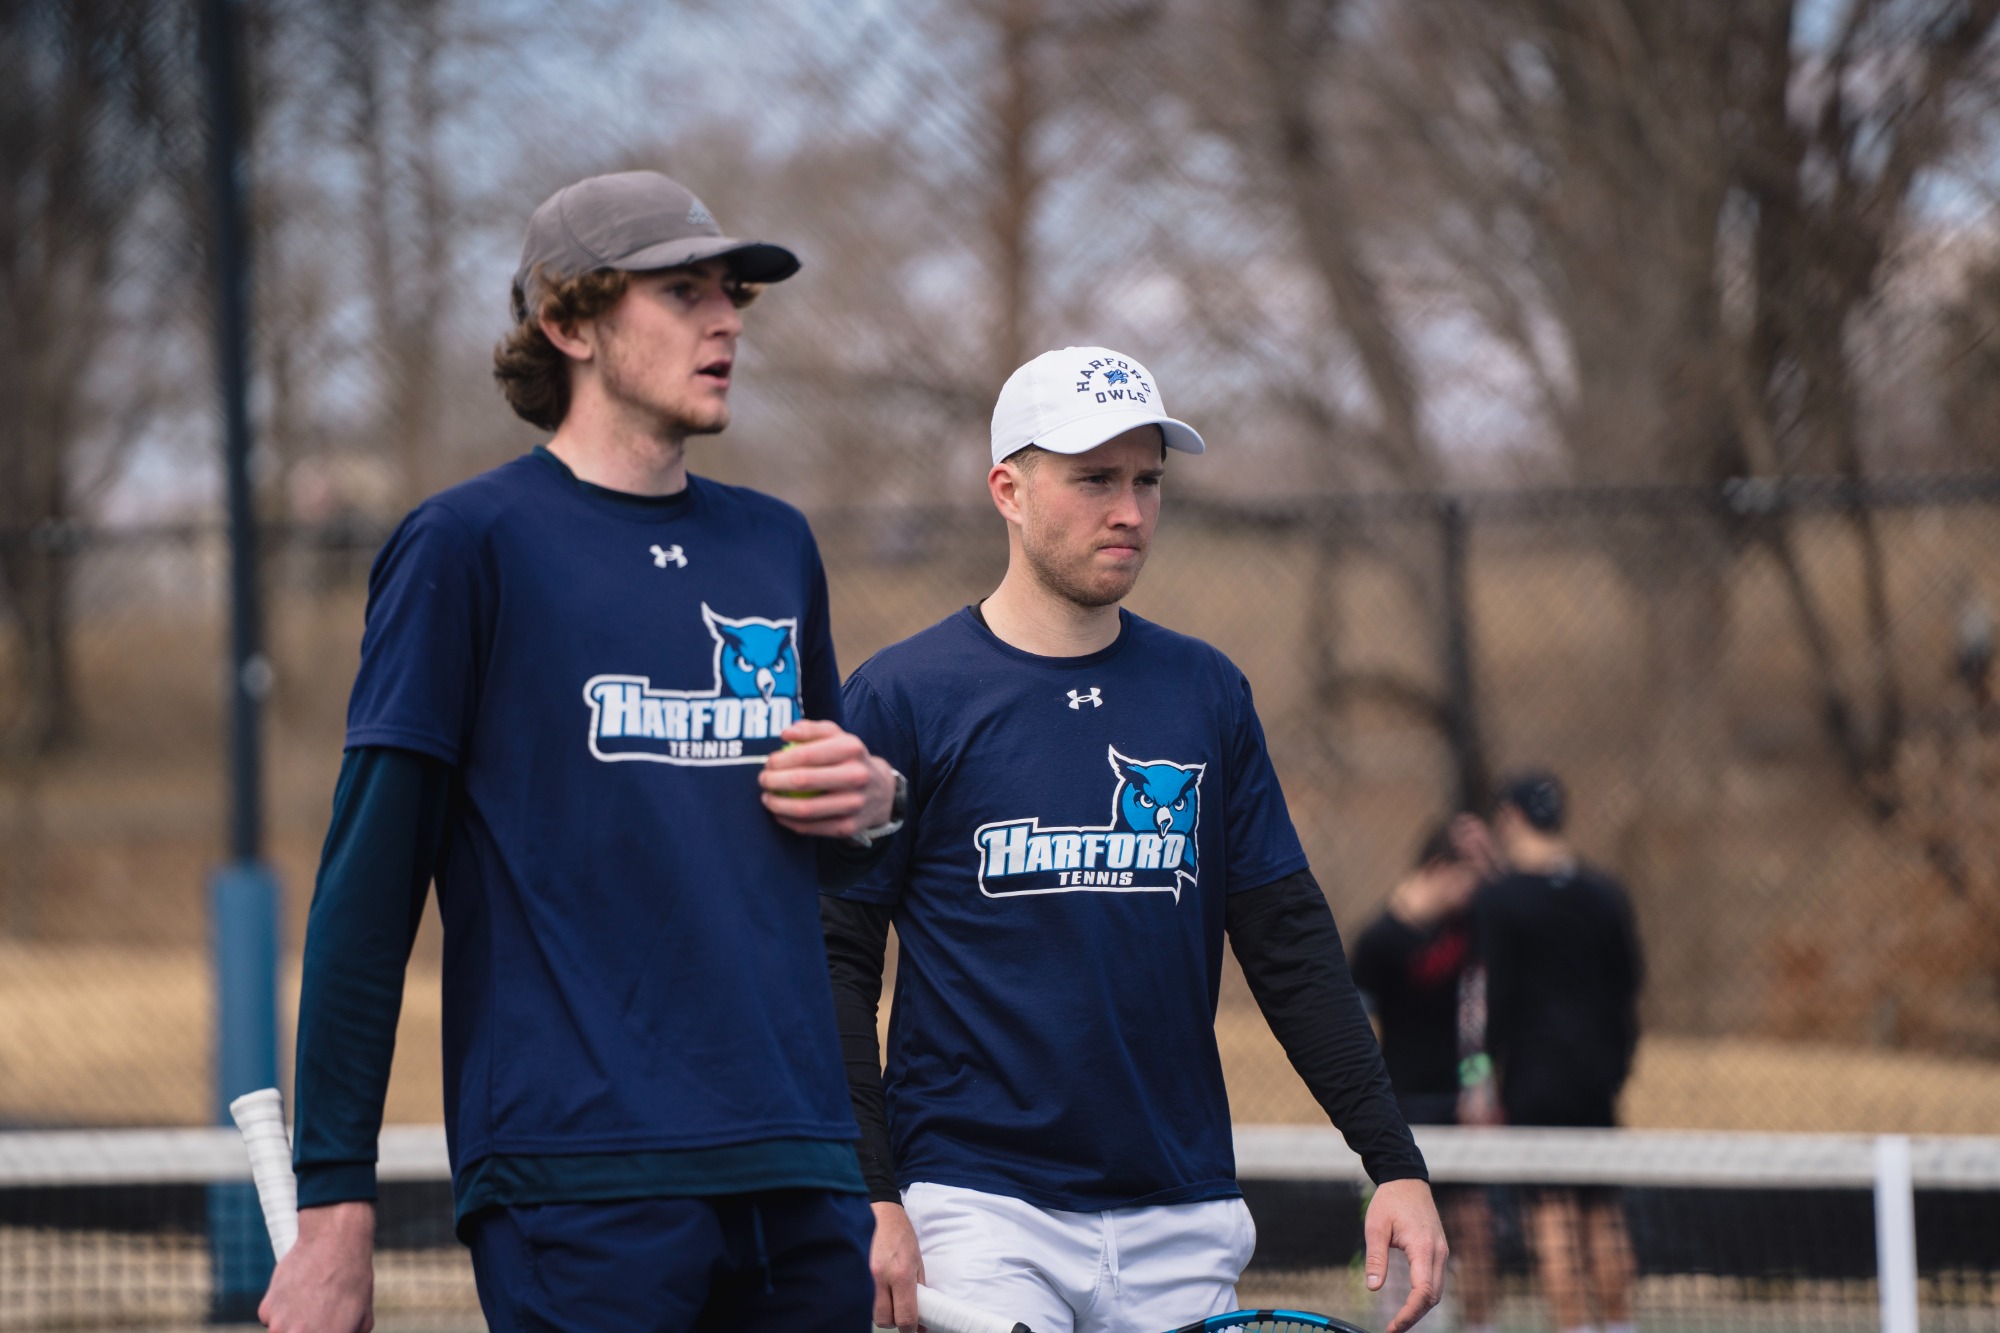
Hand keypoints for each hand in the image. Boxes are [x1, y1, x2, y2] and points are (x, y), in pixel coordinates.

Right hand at [258, 1201, 374, 1332]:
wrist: (333, 1241)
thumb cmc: (353, 1280)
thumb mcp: (362, 1319)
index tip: (321, 1330)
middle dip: (304, 1330)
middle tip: (313, 1316)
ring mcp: (278, 1325)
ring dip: (292, 1328)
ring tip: (312, 1306)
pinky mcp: (266, 1309)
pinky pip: (272, 1320)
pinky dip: (282, 1311)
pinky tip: (299, 1292)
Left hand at [761, 720, 896, 838]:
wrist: (881, 792)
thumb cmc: (849, 759)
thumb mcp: (838, 736)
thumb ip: (811, 730)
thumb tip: (785, 734)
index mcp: (852, 748)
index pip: (806, 754)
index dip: (780, 760)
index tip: (768, 763)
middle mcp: (857, 776)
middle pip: (803, 781)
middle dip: (774, 781)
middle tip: (763, 780)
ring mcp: (854, 804)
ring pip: (804, 809)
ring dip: (777, 805)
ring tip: (767, 798)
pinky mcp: (848, 827)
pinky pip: (810, 828)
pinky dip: (788, 821)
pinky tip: (779, 814)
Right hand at [869, 1200, 924, 1332]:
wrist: (880, 1213)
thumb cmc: (901, 1236)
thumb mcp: (918, 1263)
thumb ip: (920, 1292)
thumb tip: (922, 1318)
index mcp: (901, 1274)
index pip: (904, 1317)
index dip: (910, 1328)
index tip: (913, 1327)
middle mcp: (880, 1277)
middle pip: (884, 1319)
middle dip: (894, 1320)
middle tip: (899, 1310)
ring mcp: (864, 1275)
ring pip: (871, 1312)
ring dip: (881, 1311)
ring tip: (888, 1297)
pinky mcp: (853, 1272)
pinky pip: (861, 1299)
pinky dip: (869, 1300)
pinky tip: (876, 1290)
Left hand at [1365, 1178, 1446, 1332]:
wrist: (1407, 1179)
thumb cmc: (1390, 1201)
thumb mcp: (1376, 1227)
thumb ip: (1376, 1258)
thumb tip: (1372, 1287)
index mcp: (1423, 1248)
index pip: (1423, 1292)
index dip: (1409, 1314)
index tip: (1392, 1327)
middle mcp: (1438, 1252)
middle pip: (1433, 1297)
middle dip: (1414, 1316)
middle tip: (1392, 1329)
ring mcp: (1441, 1251)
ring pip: (1436, 1291)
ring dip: (1420, 1308)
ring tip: (1399, 1321)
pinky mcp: (1439, 1250)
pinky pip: (1435, 1280)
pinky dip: (1425, 1296)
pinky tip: (1410, 1303)